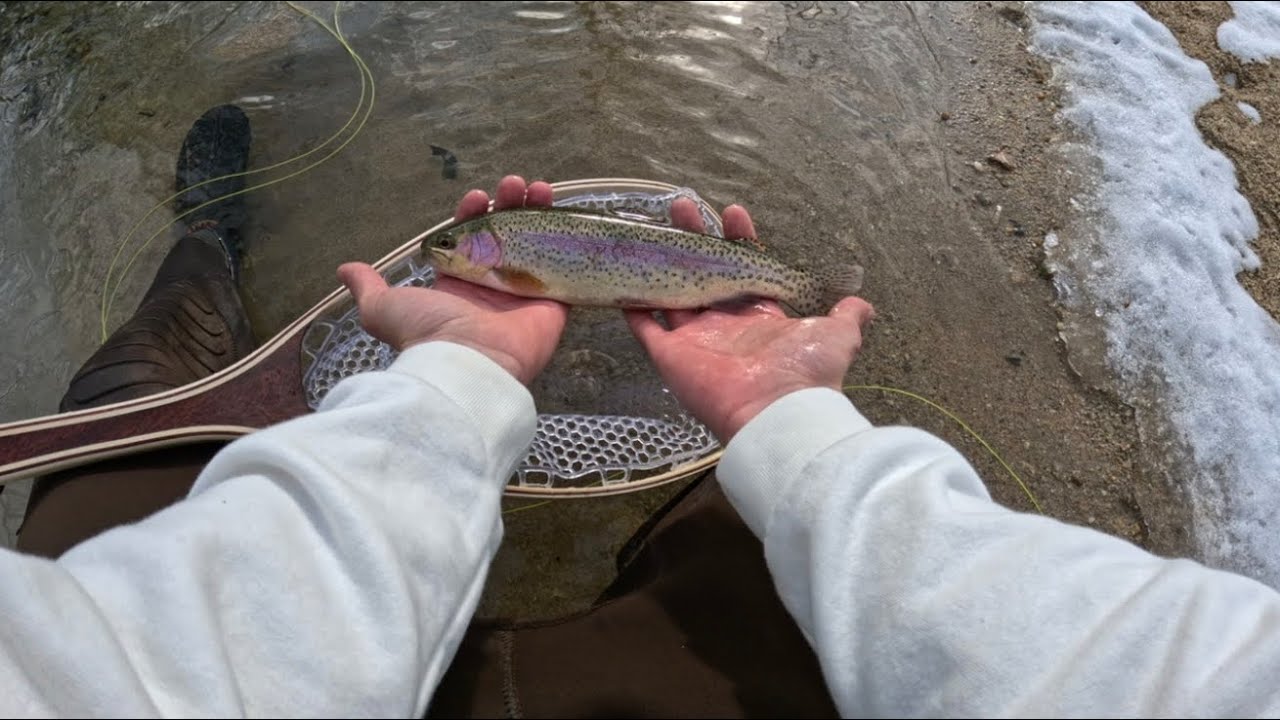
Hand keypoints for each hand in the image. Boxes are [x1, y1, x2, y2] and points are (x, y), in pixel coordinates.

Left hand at [338, 176, 568, 384]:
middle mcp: (492, 285)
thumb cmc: (427, 332)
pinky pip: (566, 268)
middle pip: (507, 234)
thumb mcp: (383, 307)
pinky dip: (570, 243)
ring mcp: (525, 293)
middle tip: (514, 184)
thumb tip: (346, 270)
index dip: (474, 212)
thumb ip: (369, 288)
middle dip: (511, 205)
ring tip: (541, 187)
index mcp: (458, 282)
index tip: (477, 196)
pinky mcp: (554, 303)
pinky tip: (568, 215)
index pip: (470, 236)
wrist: (468, 363)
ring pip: (537, 244)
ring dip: (540, 213)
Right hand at [625, 200, 873, 442]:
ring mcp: (693, 339)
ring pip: (671, 290)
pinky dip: (632, 304)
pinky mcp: (669, 355)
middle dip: (693, 238)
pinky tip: (621, 277)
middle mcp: (724, 324)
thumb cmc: (807, 372)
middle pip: (703, 271)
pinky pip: (644, 326)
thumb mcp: (838, 336)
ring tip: (650, 226)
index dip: (739, 241)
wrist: (778, 413)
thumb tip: (863, 305)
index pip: (745, 269)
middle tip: (683, 206)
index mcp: (759, 317)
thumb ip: (847, 317)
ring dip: (661, 259)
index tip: (734, 213)